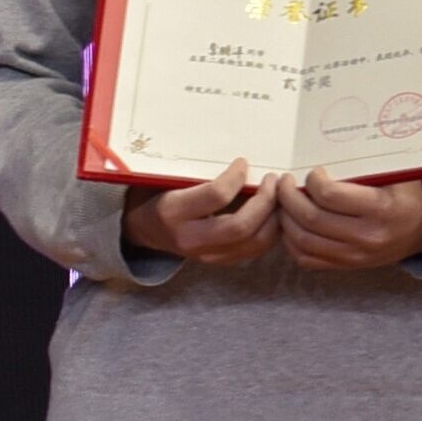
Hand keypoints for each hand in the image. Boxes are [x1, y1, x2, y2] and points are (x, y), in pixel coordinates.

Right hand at [123, 161, 282, 268]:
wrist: (142, 229)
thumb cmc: (156, 194)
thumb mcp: (165, 178)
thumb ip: (196, 172)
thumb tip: (239, 158)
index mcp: (173, 212)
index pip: (216, 195)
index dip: (236, 176)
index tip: (243, 162)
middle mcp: (190, 238)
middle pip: (241, 227)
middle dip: (266, 202)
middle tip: (273, 181)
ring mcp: (206, 255)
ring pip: (254, 244)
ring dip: (275, 218)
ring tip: (279, 196)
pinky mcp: (219, 262)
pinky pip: (256, 251)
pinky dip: (272, 231)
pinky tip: (274, 212)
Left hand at [277, 169, 421, 270]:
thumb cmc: (406, 193)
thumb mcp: (396, 172)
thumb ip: (366, 163)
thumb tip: (324, 148)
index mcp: (382, 209)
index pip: (330, 196)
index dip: (313, 180)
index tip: (314, 172)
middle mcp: (368, 237)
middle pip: (311, 219)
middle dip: (288, 197)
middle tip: (284, 183)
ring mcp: (356, 255)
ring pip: (303, 240)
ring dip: (286, 218)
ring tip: (284, 201)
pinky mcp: (347, 265)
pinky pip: (307, 258)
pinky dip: (292, 241)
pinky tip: (292, 223)